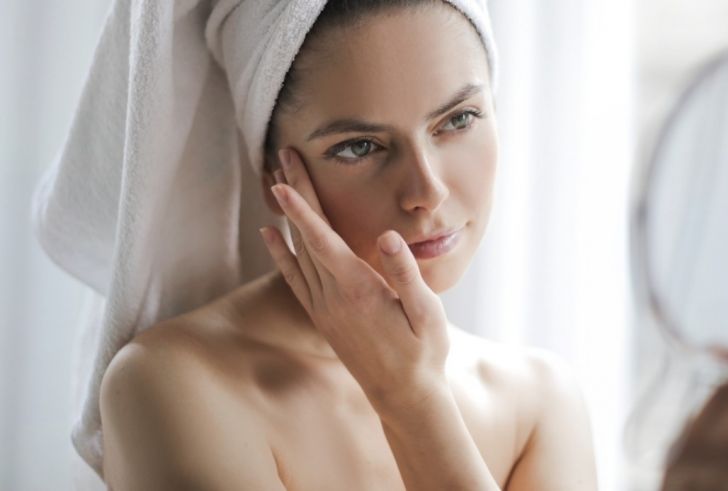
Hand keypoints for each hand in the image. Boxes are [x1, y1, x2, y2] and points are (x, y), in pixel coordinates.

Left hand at [259, 147, 450, 413]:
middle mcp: (332, 297)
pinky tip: (270, 235)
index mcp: (358, 290)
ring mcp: (323, 308)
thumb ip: (405, 273)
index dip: (303, 208)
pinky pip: (294, 279)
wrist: (403, 394)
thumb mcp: (427, 314)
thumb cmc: (423, 352)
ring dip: (285, 216)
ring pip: (296, 253)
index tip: (284, 180)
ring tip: (276, 182)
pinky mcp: (322, 316)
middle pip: (305, 238)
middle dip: (293, 195)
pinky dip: (280, 253)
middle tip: (283, 158)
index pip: (323, 241)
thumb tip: (385, 236)